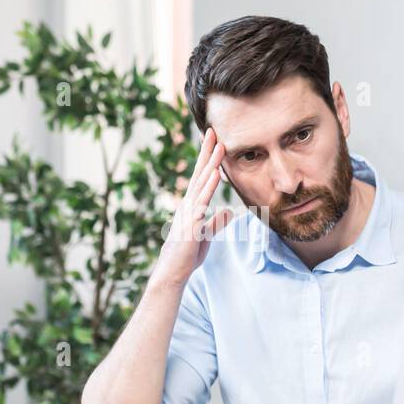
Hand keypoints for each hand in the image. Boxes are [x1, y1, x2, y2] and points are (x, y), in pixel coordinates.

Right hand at [152, 128, 233, 289]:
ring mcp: (189, 211)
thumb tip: (229, 212)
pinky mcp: (192, 222)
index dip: (207, 160)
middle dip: (207, 152)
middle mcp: (188, 204)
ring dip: (211, 163)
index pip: (201, 178)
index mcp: (192, 206)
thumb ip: (216, 222)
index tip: (214, 142)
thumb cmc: (187, 255)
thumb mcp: (206, 235)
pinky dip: (210, 186)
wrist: (173, 271)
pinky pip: (203, 201)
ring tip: (219, 145)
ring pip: (202, 183)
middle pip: (200, 173)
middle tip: (213, 131)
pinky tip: (217, 174)